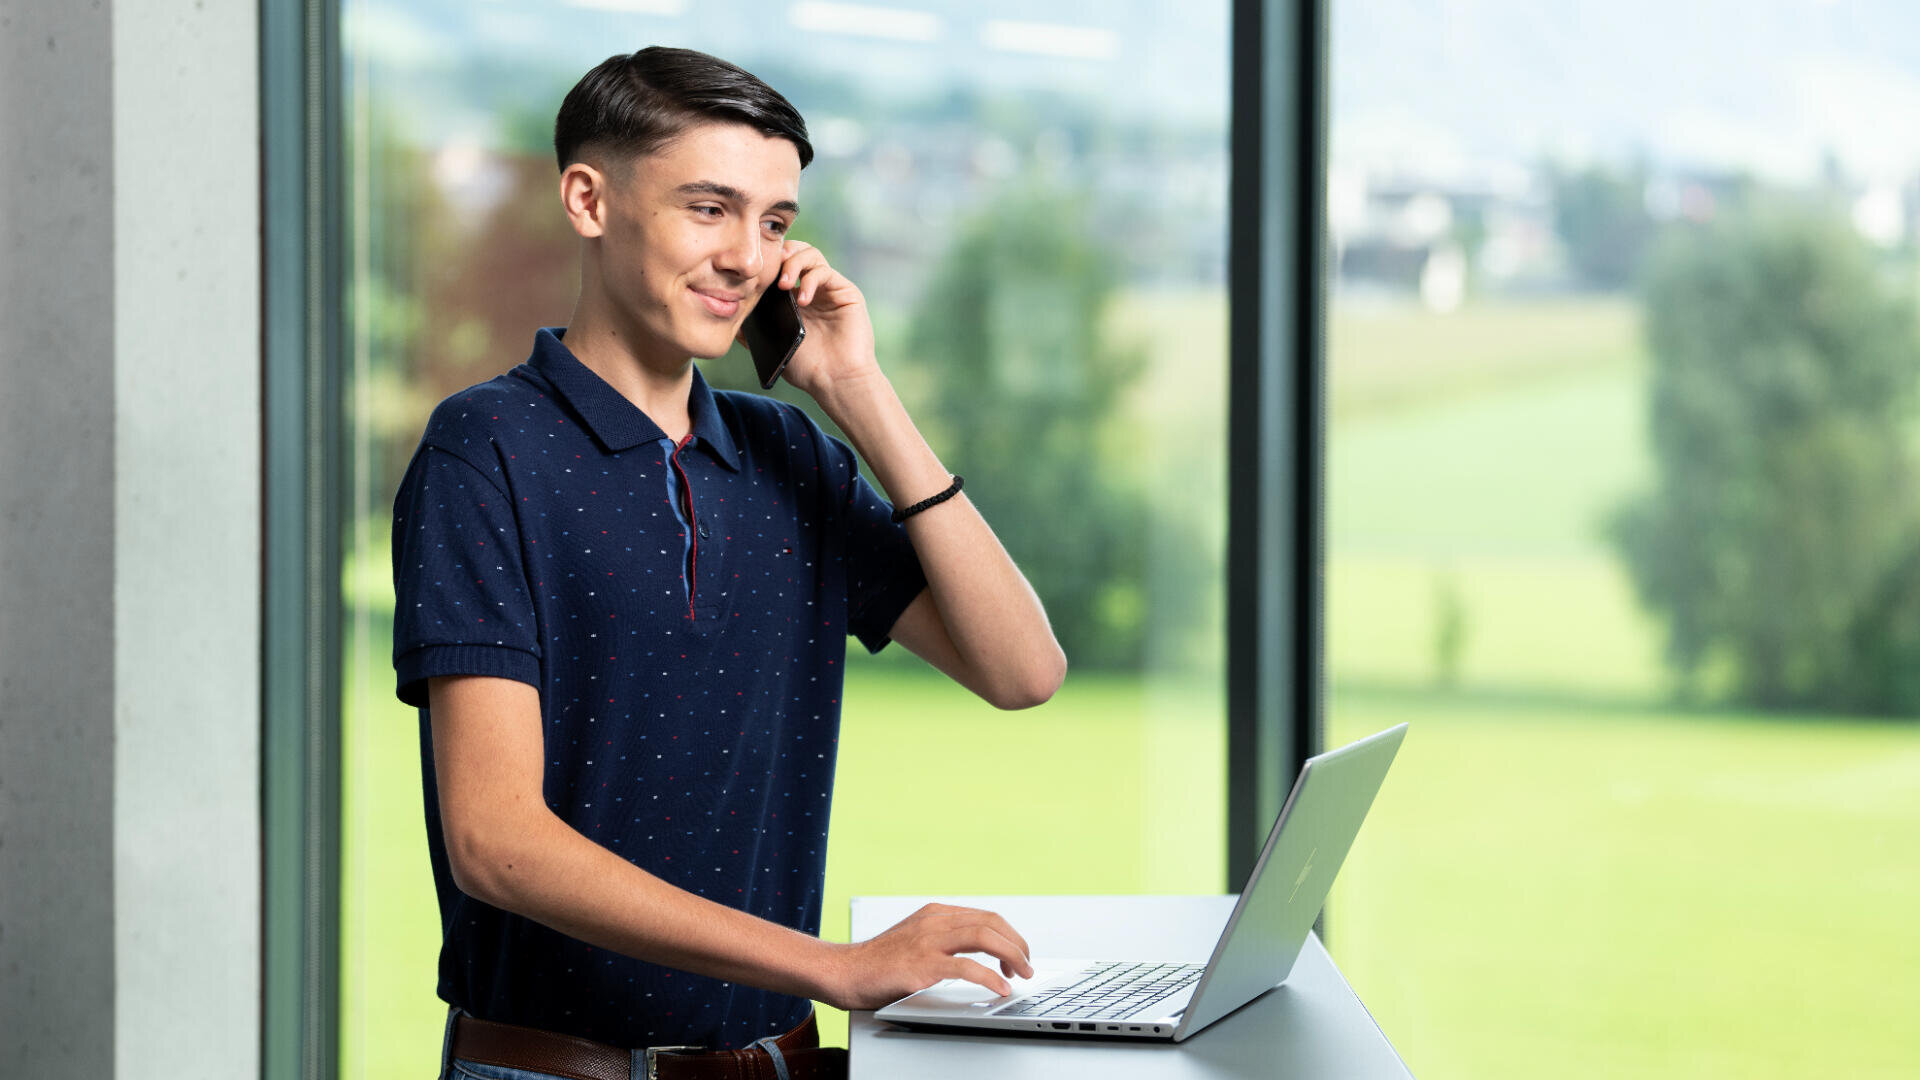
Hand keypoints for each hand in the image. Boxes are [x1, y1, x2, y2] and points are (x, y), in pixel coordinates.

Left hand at [760, 239, 878, 399]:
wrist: (836, 382)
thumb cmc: (806, 368)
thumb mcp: (771, 345)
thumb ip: (753, 327)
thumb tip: (728, 311)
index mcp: (792, 297)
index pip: (778, 265)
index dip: (766, 262)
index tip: (751, 272)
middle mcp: (811, 288)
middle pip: (794, 251)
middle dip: (779, 254)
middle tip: (768, 271)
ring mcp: (829, 288)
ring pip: (810, 254)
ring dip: (793, 264)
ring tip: (784, 284)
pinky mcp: (845, 292)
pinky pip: (825, 272)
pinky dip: (811, 280)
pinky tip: (803, 300)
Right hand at [823, 902, 1035, 1010]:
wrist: (845, 971)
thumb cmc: (878, 962)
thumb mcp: (914, 939)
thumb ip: (941, 938)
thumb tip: (977, 952)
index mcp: (935, 914)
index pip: (985, 916)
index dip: (1009, 935)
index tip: (1018, 954)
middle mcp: (934, 922)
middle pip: (991, 922)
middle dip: (1017, 944)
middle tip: (1027, 966)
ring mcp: (928, 941)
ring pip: (984, 937)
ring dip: (1011, 956)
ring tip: (1022, 975)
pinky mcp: (922, 965)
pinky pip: (967, 967)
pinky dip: (990, 978)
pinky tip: (1000, 988)